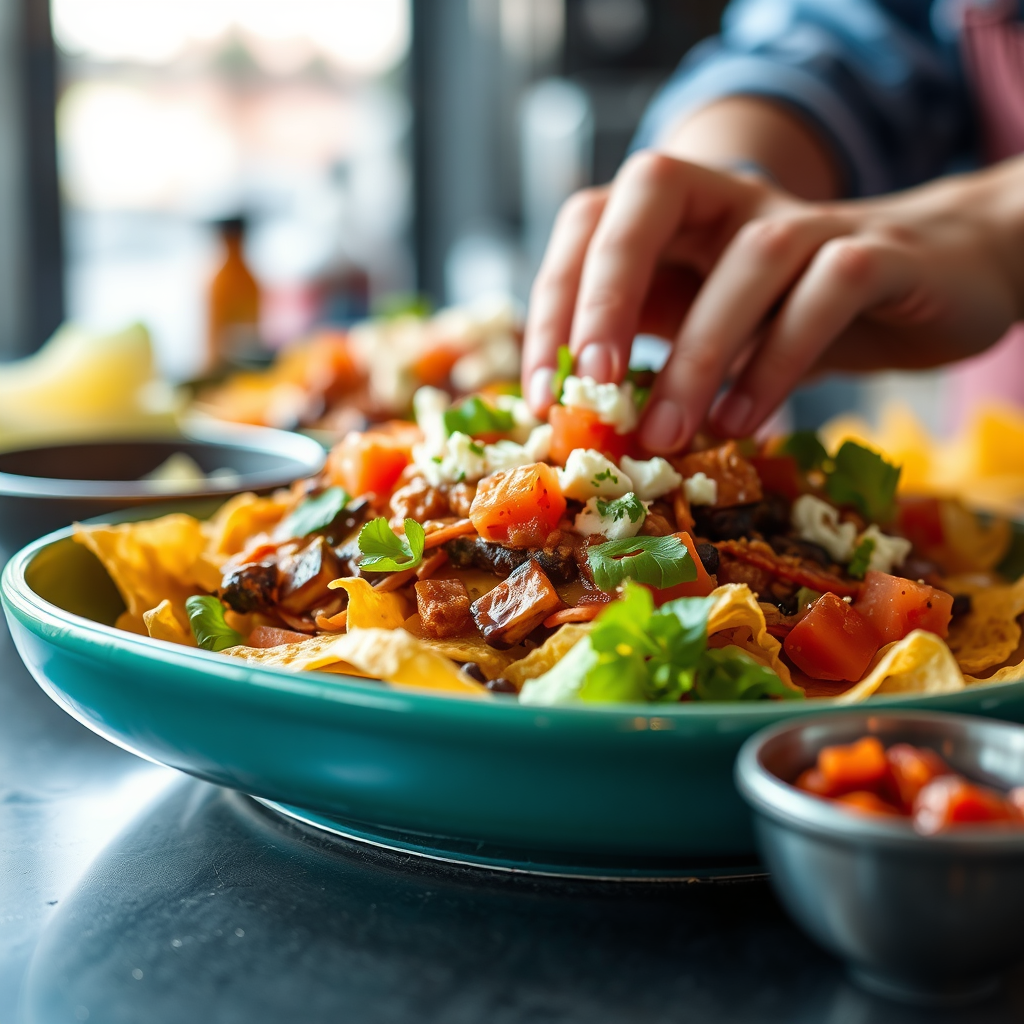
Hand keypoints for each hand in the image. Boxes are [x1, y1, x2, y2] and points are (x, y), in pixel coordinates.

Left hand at [522, 151, 1023, 452]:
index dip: (555, 299)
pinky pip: (830, 290)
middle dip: (607, 289)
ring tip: (667, 435)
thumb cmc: (793, 317)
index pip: (591, 222)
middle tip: (590, 383)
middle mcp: (734, 200)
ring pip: (751, 256)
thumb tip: (570, 420)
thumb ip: (649, 355)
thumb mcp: (705, 331)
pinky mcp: (880, 254)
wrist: (930, 281)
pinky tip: (744, 421)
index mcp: (678, 216)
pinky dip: (779, 359)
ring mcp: (810, 220)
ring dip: (699, 354)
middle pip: (653, 191)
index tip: (541, 393)